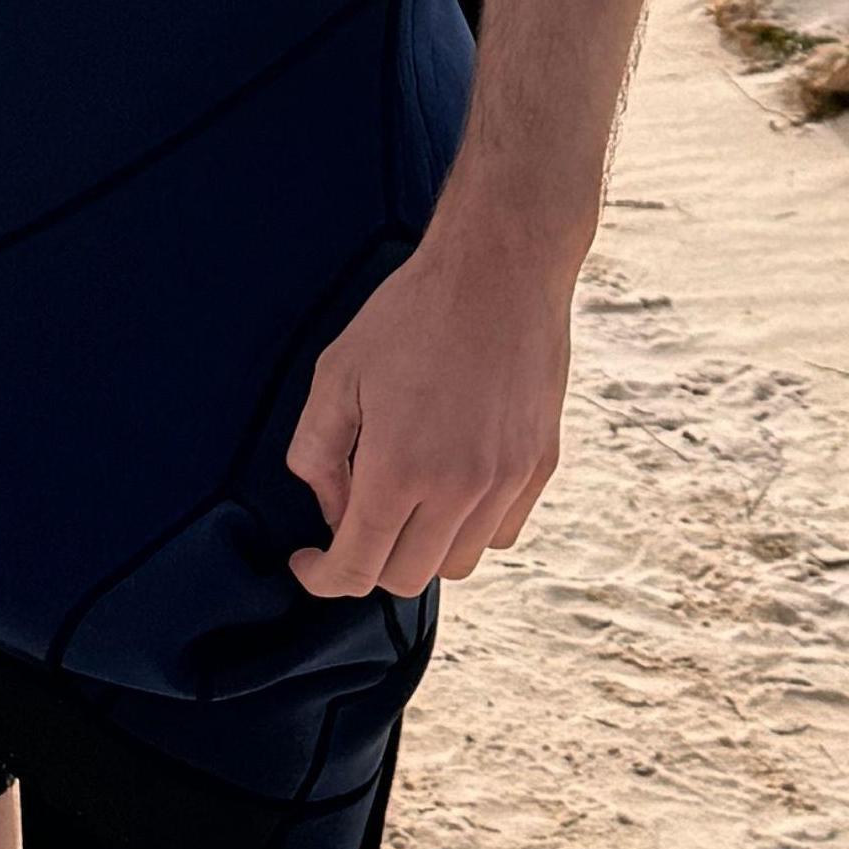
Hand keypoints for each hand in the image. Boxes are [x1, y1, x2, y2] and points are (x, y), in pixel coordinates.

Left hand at [284, 221, 576, 597]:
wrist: (501, 270)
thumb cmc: (411, 314)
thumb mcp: (336, 374)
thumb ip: (318, 452)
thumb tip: (332, 509)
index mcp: (399, 468)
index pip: (357, 568)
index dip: (322, 577)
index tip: (308, 562)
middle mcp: (459, 488)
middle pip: (406, 578)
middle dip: (367, 562)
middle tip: (350, 517)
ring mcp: (507, 481)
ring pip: (457, 563)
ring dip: (421, 548)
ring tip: (403, 496)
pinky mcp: (540, 466)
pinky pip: (500, 532)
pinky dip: (468, 528)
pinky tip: (448, 484)